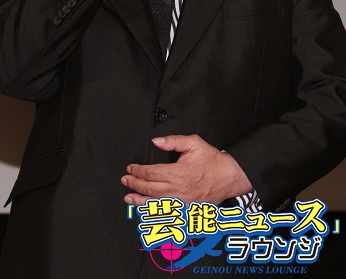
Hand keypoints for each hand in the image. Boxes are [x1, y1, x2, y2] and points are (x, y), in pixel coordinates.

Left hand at [120, 134, 252, 205]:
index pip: (151, 173)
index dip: (138, 171)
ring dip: (139, 201)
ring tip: (128, 198)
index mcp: (179, 173)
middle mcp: (179, 190)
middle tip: (125, 180)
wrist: (229, 177)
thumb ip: (173, 140)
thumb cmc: (212, 161)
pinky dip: (153, 212)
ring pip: (155, 204)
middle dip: (134, 184)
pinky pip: (166, 213)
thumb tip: (156, 141)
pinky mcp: (186, 210)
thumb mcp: (193, 143)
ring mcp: (182, 203)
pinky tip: (145, 209)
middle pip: (149, 189)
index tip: (131, 168)